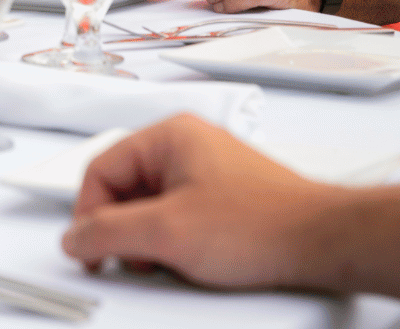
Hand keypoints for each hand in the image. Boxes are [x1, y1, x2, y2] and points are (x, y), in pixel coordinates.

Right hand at [63, 114, 335, 287]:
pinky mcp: (228, 196)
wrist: (325, 242)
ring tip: (173, 262)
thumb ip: (107, 233)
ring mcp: (210, 170)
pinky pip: (182, 215)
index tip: (91, 249)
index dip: (89, 215)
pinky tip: (195, 262)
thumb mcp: (166, 233)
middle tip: (135, 259)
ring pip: (153, 205)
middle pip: (126, 188)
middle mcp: (188, 146)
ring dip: (153, 239)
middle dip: (125, 230)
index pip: (100, 170)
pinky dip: (178, 241)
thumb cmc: (261, 225)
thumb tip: (74, 237)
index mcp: (168, 136)